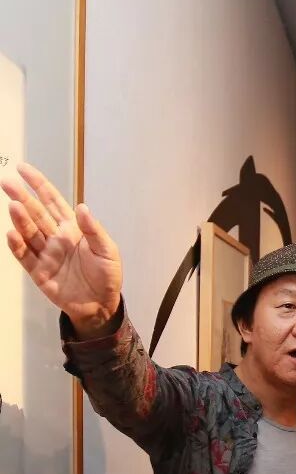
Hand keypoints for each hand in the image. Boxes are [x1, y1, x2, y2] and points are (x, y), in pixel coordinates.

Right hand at [3, 163, 122, 335]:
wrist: (101, 305)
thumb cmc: (107, 276)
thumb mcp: (108, 251)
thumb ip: (94, 230)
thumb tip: (82, 207)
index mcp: (72, 228)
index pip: (52, 201)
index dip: (38, 184)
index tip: (23, 169)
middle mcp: (55, 237)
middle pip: (35, 213)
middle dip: (21, 197)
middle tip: (6, 182)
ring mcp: (45, 253)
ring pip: (29, 232)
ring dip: (20, 219)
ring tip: (13, 206)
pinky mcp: (39, 271)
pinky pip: (25, 256)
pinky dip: (17, 245)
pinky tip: (12, 234)